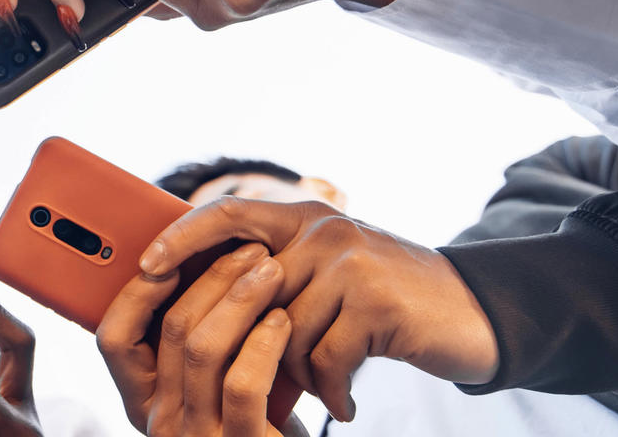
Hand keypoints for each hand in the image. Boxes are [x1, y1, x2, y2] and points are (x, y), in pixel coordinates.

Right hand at [98, 243, 308, 435]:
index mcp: (142, 402)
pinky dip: (263, 342)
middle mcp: (159, 422)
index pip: (113, 339)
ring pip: (203, 348)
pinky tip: (282, 320)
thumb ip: (196, 344)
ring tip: (271, 273)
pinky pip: (242, 383)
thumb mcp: (212, 384)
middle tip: (250, 252)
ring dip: (241, 299)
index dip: (137, 292)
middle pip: (170, 330)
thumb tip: (196, 264)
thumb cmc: (256, 420)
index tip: (174, 257)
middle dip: (212, 278)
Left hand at [139, 197, 496, 421]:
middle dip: (249, 343)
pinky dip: (331, 390)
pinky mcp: (376, 302)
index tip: (147, 268)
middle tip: (259, 379)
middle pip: (249, 293)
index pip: (227, 213)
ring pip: (284, 332)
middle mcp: (324, 230)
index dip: (182, 237)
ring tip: (323, 388)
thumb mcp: (327, 273)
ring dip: (298, 373)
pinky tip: (344, 403)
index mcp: (304, 217)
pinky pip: (323, 358)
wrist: (471, 313)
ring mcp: (351, 263)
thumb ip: (276, 274)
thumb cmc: (384, 302)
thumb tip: (199, 300)